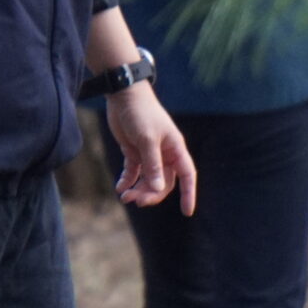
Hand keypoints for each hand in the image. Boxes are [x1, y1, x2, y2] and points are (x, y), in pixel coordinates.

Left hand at [105, 85, 197, 214]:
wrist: (123, 94)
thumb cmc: (140, 113)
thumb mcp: (147, 140)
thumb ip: (153, 164)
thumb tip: (158, 187)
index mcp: (175, 148)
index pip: (187, 175)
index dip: (188, 193)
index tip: (187, 212)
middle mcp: (164, 153)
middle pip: (163, 182)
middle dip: (152, 194)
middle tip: (136, 201)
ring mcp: (148, 153)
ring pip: (148, 179)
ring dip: (138, 190)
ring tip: (124, 196)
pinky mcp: (134, 151)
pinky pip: (133, 172)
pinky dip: (127, 181)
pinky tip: (119, 188)